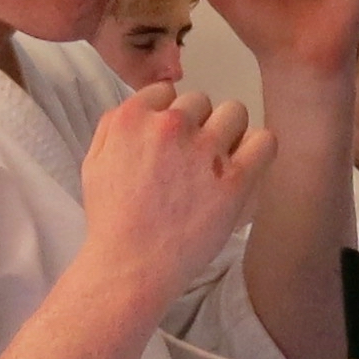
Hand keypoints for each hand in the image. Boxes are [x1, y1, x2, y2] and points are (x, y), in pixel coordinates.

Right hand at [80, 85, 271, 293]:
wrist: (132, 266)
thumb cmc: (112, 220)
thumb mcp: (94, 163)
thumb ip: (115, 126)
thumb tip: (144, 106)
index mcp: (132, 119)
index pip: (166, 92)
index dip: (170, 116)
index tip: (171, 142)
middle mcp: (170, 126)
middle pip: (201, 102)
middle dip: (198, 126)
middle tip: (192, 160)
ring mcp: (205, 152)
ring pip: (234, 113)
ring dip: (229, 133)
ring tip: (218, 164)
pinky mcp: (235, 179)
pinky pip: (264, 141)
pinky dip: (258, 150)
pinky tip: (245, 168)